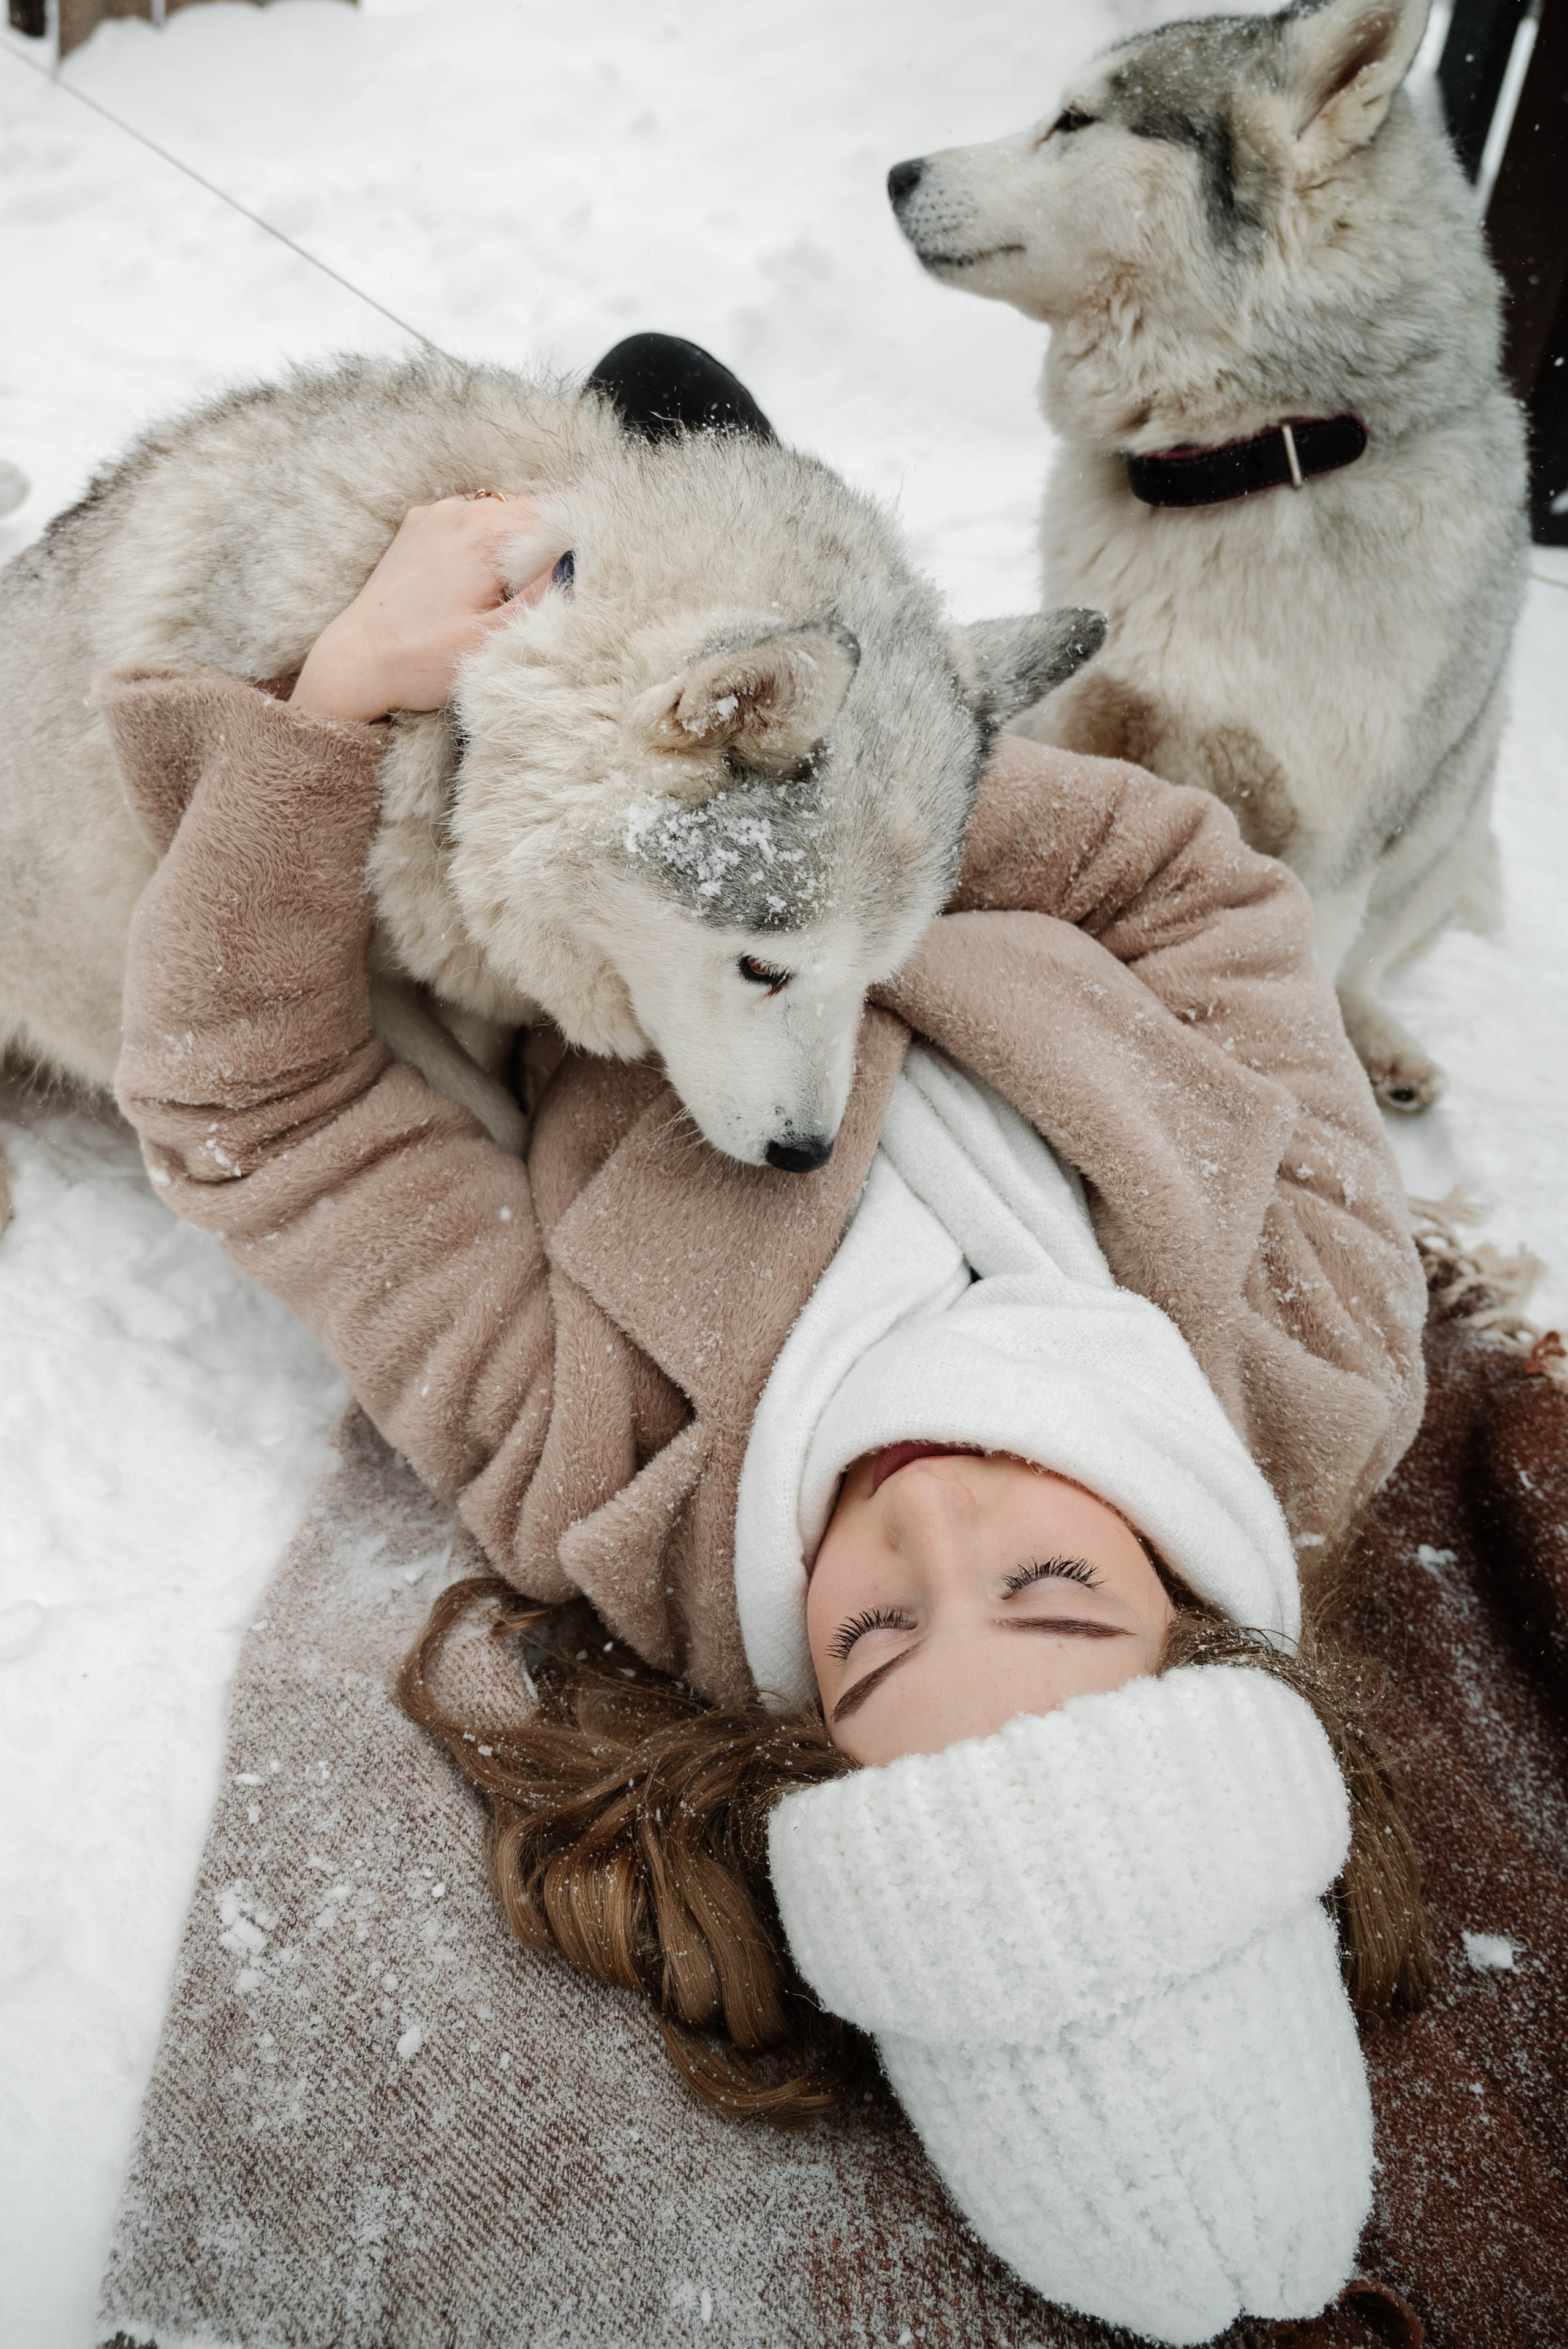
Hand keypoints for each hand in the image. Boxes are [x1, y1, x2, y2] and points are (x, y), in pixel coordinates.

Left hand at [291, 495, 562, 722]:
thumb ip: (544, 595)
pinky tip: (487, 576)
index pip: (563, 514)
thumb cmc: (422, 660)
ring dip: (524, 541)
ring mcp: (439, 514)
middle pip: (537, 510)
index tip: (596, 572)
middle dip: (557, 541)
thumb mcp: (494, 639)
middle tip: (562, 586)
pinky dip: (490, 539)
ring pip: (506, 512)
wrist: (355, 662)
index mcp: (489, 534)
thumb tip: (581, 556)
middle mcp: (464, 511)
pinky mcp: (421, 526)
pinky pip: (474, 518)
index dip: (586, 540)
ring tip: (524, 585)